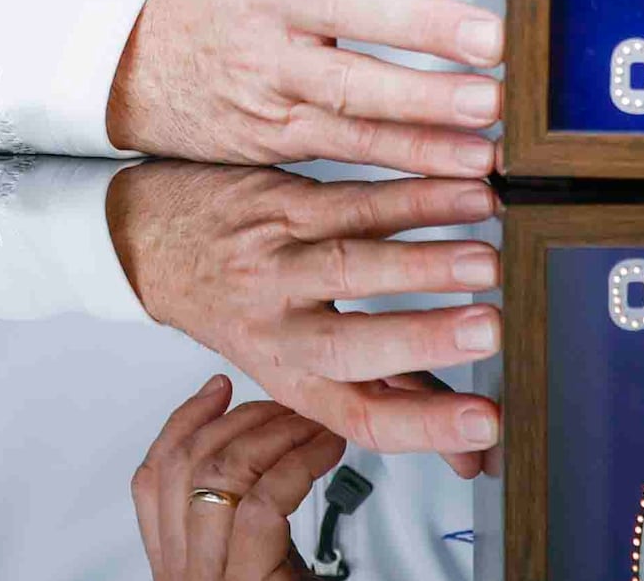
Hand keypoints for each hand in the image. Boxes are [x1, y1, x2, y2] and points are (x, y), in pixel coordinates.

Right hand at [106, 0, 505, 177]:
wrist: (146, 61)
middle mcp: (284, 5)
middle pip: (354, 9)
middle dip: (426, 24)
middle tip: (493, 37)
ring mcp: (277, 71)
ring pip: (352, 88)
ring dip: (425, 104)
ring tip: (487, 108)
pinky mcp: (280, 130)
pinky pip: (351, 145)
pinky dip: (412, 156)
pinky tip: (464, 160)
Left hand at [110, 167, 501, 472]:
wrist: (156, 242)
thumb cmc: (245, 309)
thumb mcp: (304, 363)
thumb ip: (397, 397)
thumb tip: (475, 448)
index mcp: (294, 379)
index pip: (361, 417)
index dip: (426, 426)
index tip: (485, 424)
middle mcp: (282, 326)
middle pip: (350, 345)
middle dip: (423, 340)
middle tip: (487, 332)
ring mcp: (278, 263)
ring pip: (351, 265)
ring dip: (424, 262)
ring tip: (487, 260)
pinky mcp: (280, 206)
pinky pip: (352, 202)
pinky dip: (412, 198)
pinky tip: (463, 195)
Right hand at [130, 378, 344, 580]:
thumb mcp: (255, 562)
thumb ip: (240, 516)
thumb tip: (260, 444)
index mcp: (172, 566)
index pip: (151, 479)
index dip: (182, 423)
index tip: (217, 390)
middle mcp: (179, 575)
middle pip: (185, 468)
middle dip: (239, 420)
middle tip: (285, 405)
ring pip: (219, 476)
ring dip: (273, 434)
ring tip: (311, 423)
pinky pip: (263, 503)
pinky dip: (298, 464)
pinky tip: (324, 451)